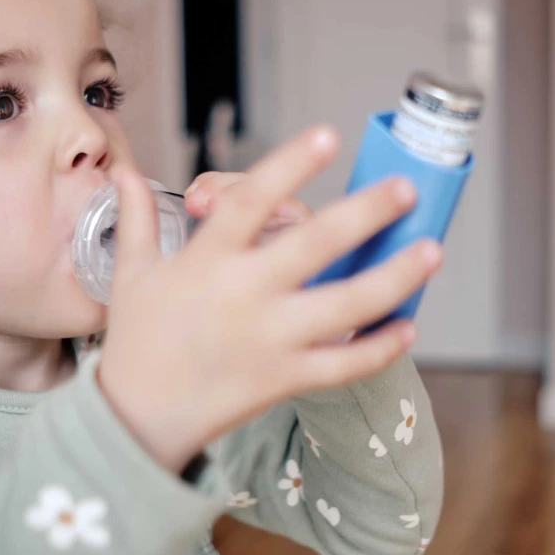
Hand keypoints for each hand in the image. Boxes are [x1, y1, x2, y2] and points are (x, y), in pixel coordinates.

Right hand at [96, 126, 443, 472]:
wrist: (139, 418)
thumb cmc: (138, 339)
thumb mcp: (133, 273)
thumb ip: (137, 217)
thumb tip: (124, 170)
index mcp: (205, 260)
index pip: (250, 200)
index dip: (289, 165)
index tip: (326, 135)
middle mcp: (242, 295)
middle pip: (313, 244)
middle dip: (365, 212)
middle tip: (405, 187)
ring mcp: (268, 340)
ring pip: (345, 305)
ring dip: (394, 276)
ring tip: (431, 249)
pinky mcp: (285, 379)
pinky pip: (343, 364)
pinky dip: (380, 348)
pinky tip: (409, 326)